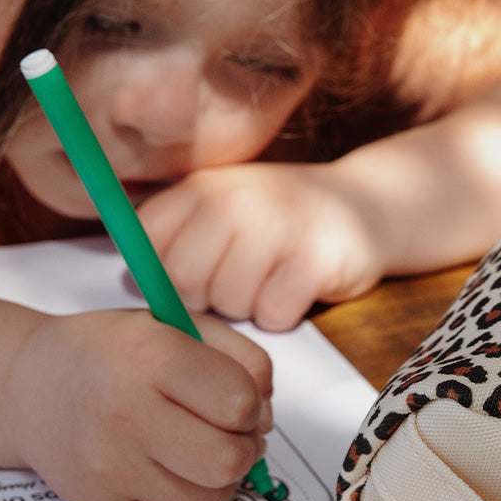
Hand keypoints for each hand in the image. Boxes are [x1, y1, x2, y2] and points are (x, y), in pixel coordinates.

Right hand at [4, 308, 272, 500]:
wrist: (30, 387)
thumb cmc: (115, 352)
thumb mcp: (178, 324)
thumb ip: (241, 358)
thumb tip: (267, 416)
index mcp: (150, 356)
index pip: (240, 403)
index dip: (252, 403)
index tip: (236, 397)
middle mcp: (126, 414)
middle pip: (229, 460)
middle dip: (244, 447)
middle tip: (230, 431)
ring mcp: (111, 467)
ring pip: (210, 498)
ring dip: (221, 476)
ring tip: (201, 447)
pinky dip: (188, 495)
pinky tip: (170, 466)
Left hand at [138, 161, 385, 330]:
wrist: (366, 204)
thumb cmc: (282, 218)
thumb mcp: (224, 205)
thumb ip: (178, 232)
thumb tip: (134, 277)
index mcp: (204, 186)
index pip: (147, 242)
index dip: (163, 270)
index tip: (193, 269)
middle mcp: (235, 199)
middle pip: (184, 280)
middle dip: (206, 296)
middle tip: (236, 280)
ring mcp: (276, 227)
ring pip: (230, 303)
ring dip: (249, 305)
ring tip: (271, 277)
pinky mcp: (313, 261)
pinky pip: (273, 314)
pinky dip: (284, 313)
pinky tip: (296, 286)